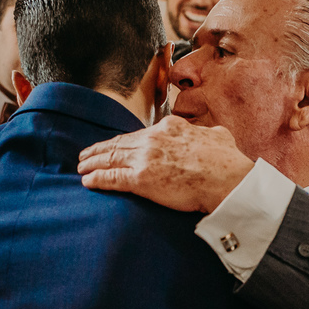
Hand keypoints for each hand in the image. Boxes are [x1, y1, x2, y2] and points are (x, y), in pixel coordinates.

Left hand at [77, 116, 254, 213]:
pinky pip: (112, 178)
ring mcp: (145, 159)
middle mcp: (153, 140)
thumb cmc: (227, 161)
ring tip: (81, 166)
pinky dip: (97, 179)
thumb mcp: (218, 135)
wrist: (226, 179)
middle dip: (100, 149)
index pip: (140, 134)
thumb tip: (214, 133)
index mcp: (170, 128)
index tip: (117, 144)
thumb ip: (208, 132)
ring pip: (111, 158)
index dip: (125, 140)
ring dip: (92, 162)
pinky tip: (87, 181)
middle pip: (119, 144)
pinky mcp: (140, 179)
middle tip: (87, 154)